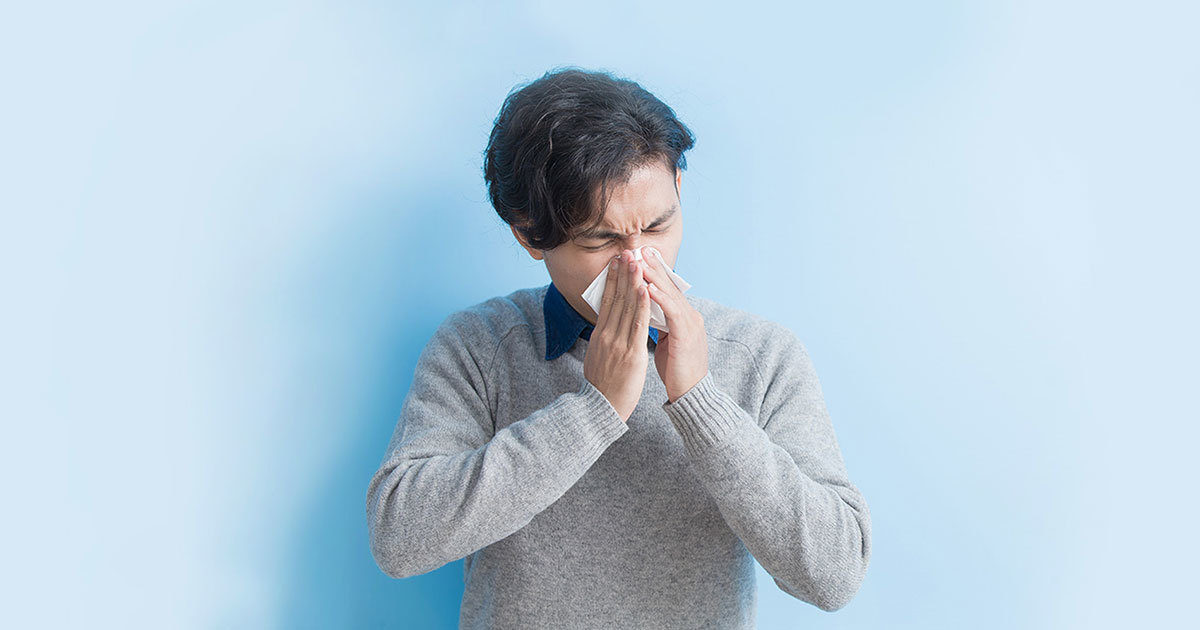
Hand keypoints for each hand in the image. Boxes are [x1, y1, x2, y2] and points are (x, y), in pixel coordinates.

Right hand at [583, 250, 652, 421]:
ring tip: (637, 262)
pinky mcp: (631, 353)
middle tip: (626, 252)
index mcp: (600, 335)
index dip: (613, 280)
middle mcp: (607, 335)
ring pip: (628, 307)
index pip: (608, 302)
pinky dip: (643, 305)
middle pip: (616, 299)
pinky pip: (638, 325)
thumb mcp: (598, 357)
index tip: (617, 262)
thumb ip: (604, 340)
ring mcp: (619, 343)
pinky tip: (647, 290)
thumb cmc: (603, 386)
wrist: (601, 408)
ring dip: (634, 283)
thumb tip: (607, 327)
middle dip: (623, 274)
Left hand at [640, 247, 708, 402]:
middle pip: (669, 286)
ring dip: (654, 276)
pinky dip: (659, 298)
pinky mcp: (686, 334)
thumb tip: (647, 311)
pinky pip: (672, 311)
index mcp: (684, 317)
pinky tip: (647, 287)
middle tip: (640, 249)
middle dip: (654, 267)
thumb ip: (660, 324)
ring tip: (640, 262)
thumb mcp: (667, 341)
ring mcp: (690, 324)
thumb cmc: (676, 370)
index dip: (654, 272)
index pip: (667, 289)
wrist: (691, 394)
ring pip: (670, 294)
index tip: (640, 257)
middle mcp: (690, 316)